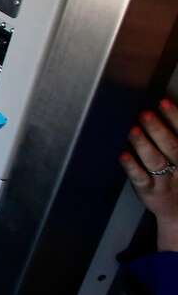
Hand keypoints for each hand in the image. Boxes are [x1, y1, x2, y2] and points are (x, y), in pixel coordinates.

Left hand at [120, 98, 177, 250]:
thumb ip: (173, 135)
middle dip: (158, 130)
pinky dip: (132, 166)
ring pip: (156, 162)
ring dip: (144, 145)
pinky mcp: (150, 192)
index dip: (175, 117)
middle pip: (173, 147)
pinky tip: (123, 155)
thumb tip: (160, 106)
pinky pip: (141, 179)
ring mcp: (166, 181)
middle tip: (145, 114)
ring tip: (133, 130)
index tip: (163, 102)